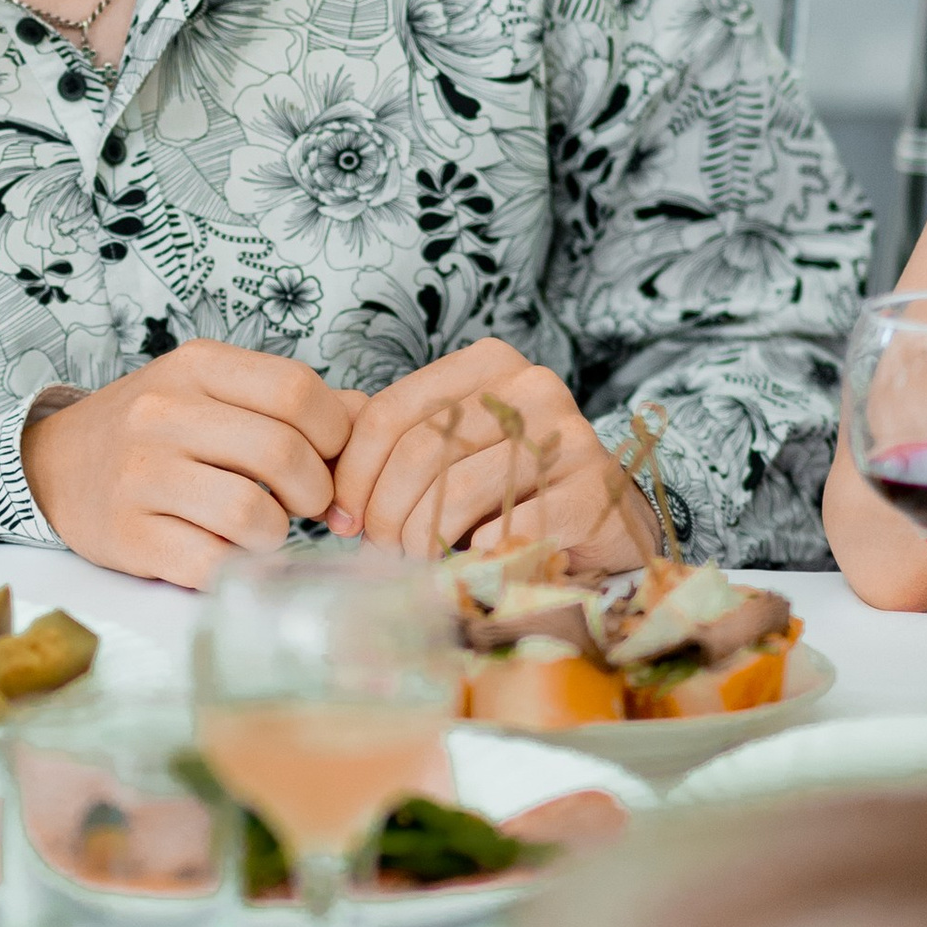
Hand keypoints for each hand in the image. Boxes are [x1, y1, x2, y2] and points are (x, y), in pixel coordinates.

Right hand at [22, 343, 365, 586]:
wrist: (55, 465)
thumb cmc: (156, 429)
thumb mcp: (213, 390)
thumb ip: (291, 400)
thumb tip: (370, 418)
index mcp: (197, 367)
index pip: (298, 391)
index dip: (334, 434)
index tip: (330, 460)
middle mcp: (163, 413)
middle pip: (284, 455)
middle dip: (316, 492)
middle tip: (308, 504)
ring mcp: (141, 477)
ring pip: (253, 517)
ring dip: (278, 533)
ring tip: (264, 528)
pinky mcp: (128, 537)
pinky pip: (211, 565)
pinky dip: (237, 566)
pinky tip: (229, 552)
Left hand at [325, 342, 664, 569]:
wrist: (604, 526)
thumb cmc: (513, 489)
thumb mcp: (450, 452)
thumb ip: (391, 446)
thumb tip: (322, 473)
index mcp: (487, 364)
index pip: (388, 414)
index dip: (352, 474)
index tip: (344, 517)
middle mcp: (532, 386)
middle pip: (418, 453)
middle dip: (384, 514)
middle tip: (382, 550)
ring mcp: (570, 435)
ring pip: (456, 491)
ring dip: (424, 540)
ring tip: (422, 560)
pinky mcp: (595, 489)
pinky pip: (510, 526)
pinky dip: (477, 556)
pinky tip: (471, 561)